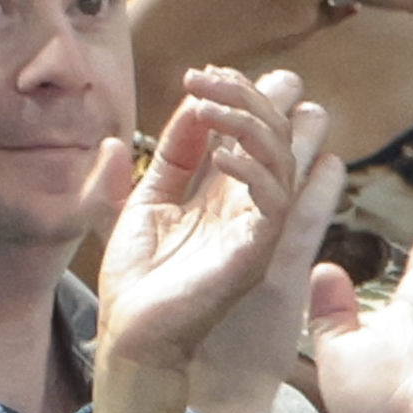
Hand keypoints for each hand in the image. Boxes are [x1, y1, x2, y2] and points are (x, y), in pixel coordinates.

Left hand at [92, 67, 333, 384]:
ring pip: (282, 158)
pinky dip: (251, 170)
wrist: (130, 336)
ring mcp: (255, 229)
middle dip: (248, 96)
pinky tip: (220, 155)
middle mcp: (246, 207)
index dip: (232, 97)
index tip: (199, 76)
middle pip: (274, 134)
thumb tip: (185, 106)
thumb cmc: (136, 282)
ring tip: (209, 108)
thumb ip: (164, 158)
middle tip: (209, 80)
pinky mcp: (255, 254)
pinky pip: (274, 201)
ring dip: (248, 122)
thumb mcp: (141, 203)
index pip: (249, 131)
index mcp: (223, 194)